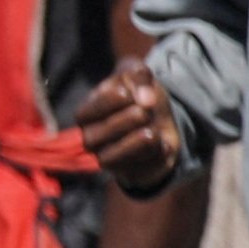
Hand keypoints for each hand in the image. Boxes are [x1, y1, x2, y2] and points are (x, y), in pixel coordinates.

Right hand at [72, 62, 182, 194]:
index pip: (84, 113)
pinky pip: (136, 171)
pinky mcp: (130, 173)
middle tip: (143, 111)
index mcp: (88, 114)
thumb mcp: (139, 76)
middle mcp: (92, 139)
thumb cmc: (142, 95)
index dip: (104, 103)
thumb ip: (137, 73)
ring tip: (152, 130)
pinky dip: (151, 157)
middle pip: (93, 138)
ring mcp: (108, 158)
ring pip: (109, 159)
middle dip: (120, 123)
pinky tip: (163, 143)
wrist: (163, 121)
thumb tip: (145, 94)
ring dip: (133, 144)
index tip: (127, 92)